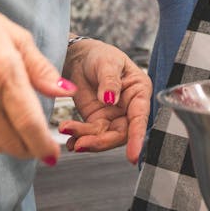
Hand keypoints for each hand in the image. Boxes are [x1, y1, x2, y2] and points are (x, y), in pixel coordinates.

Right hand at [0, 0, 72, 163]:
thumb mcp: (16, 37)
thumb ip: (42, 69)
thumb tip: (67, 92)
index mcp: (4, 74)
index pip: (28, 122)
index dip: (43, 144)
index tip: (54, 155)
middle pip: (13, 143)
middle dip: (32, 148)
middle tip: (41, 140)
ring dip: (13, 144)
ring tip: (19, 126)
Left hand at [57, 38, 151, 163]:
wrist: (79, 57)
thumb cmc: (100, 55)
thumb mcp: (107, 63)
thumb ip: (110, 81)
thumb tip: (111, 99)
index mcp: (139, 91)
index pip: (140, 117)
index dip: (137, 137)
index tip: (133, 155)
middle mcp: (128, 107)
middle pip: (121, 132)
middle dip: (102, 141)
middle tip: (82, 142)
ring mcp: (112, 115)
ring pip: (104, 136)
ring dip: (87, 138)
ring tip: (69, 132)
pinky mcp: (96, 120)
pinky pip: (90, 134)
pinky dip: (79, 138)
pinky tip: (69, 140)